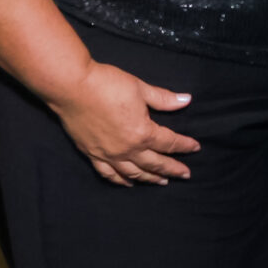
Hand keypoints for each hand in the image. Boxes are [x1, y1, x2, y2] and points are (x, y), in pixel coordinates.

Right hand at [47, 61, 200, 185]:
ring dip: (150, 179)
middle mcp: (127, 149)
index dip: (184, 145)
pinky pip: (109, 174)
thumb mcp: (140, 88)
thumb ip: (164, 99)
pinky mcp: (92, 154)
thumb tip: (186, 100)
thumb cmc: (107, 84)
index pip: (169, 143)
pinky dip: (121, 180)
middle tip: (185, 175)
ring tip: (162, 182)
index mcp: (142, 133)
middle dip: (172, 169)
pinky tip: (128, 183)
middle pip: (155, 164)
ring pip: (134, 174)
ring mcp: (108, 154)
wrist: (72, 87)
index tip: (195, 147)